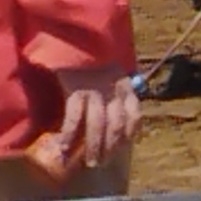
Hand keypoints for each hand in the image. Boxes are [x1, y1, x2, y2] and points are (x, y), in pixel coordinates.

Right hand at [30, 63, 139, 178]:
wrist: (75, 36)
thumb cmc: (90, 57)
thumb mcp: (110, 72)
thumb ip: (115, 91)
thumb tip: (112, 116)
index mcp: (125, 86)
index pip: (135, 115)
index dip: (129, 134)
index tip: (121, 148)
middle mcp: (114, 89)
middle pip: (116, 125)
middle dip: (109, 148)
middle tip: (100, 163)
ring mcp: (95, 90)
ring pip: (97, 125)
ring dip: (94, 147)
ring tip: (89, 162)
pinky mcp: (75, 89)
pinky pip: (74, 117)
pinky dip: (70, 135)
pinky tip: (65, 148)